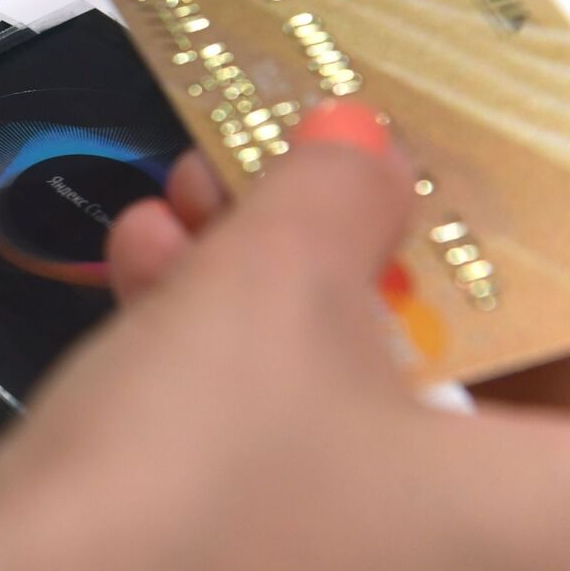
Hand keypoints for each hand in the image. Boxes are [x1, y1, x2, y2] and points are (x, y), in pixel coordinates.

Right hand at [0, 102, 569, 568]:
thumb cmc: (186, 491)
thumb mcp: (268, 290)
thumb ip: (337, 197)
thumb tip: (363, 152)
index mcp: (546, 509)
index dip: (519, 270)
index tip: (455, 201)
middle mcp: (477, 553)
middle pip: (466, 368)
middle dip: (369, 249)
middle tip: (308, 173)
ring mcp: (369, 567)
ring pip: (359, 400)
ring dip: (273, 284)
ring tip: (190, 200)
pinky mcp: (267, 563)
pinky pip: (288, 446)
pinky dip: (230, 361)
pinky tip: (150, 276)